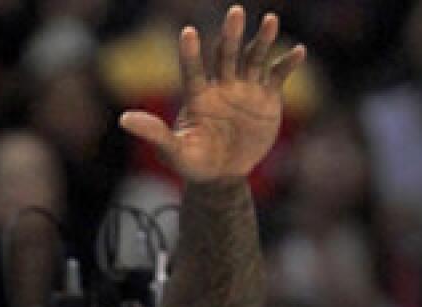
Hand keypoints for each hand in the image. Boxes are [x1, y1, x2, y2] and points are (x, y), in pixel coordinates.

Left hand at [119, 7, 304, 183]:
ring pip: (254, 58)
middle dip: (230, 35)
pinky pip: (278, 75)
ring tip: (269, 20)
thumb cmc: (194, 164)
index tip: (187, 34)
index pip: (193, 70)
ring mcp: (246, 87)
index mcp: (198, 95)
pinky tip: (298, 51)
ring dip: (262, 40)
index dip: (190, 53)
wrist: (223, 176)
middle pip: (226, 55)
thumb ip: (154, 134)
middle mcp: (222, 84)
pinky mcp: (267, 96)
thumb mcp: (175, 152)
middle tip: (234, 12)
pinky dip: (287, 63)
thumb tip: (123, 119)